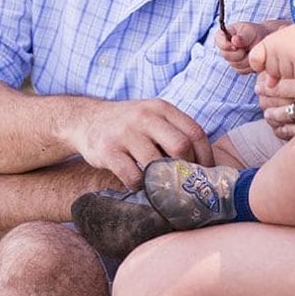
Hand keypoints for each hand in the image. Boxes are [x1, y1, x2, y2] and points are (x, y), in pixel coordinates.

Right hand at [64, 98, 212, 187]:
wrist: (86, 120)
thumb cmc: (128, 124)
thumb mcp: (152, 116)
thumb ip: (175, 131)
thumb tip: (205, 163)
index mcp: (161, 108)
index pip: (195, 132)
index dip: (206, 157)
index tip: (208, 174)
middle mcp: (145, 116)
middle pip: (181, 146)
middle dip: (187, 168)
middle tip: (185, 182)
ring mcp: (126, 133)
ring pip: (156, 164)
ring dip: (163, 181)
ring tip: (164, 188)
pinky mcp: (108, 150)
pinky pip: (133, 176)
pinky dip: (140, 186)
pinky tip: (140, 185)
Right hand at [214, 20, 274, 71]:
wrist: (263, 40)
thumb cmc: (254, 33)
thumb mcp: (250, 31)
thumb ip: (242, 36)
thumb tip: (234, 40)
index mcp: (223, 35)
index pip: (218, 40)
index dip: (225, 45)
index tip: (235, 46)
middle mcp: (225, 48)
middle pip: (226, 55)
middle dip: (240, 52)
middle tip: (249, 47)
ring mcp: (230, 59)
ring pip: (236, 64)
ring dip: (247, 59)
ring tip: (253, 51)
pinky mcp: (237, 68)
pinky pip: (241, 70)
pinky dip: (249, 65)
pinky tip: (253, 58)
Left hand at [249, 25, 294, 79]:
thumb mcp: (281, 51)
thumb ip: (273, 68)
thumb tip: (269, 86)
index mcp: (266, 43)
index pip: (254, 60)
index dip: (260, 65)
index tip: (273, 60)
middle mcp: (275, 47)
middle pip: (272, 72)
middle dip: (283, 69)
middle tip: (292, 56)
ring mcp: (287, 53)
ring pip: (287, 76)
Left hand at [259, 54, 294, 135]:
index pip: (281, 74)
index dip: (270, 77)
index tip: (264, 78)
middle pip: (277, 94)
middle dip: (265, 94)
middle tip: (259, 94)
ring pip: (283, 113)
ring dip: (272, 113)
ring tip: (267, 113)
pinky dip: (284, 130)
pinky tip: (280, 130)